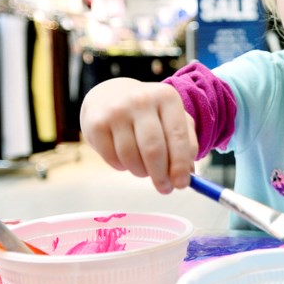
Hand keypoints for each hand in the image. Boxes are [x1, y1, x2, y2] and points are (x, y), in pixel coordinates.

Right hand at [79, 77, 197, 193]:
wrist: (109, 95)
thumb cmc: (149, 113)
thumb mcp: (172, 118)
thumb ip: (186, 143)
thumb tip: (188, 174)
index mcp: (166, 97)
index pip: (178, 135)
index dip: (180, 164)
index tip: (182, 184)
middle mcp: (141, 100)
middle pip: (153, 149)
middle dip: (161, 175)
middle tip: (164, 188)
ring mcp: (116, 111)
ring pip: (131, 157)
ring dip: (141, 172)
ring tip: (144, 169)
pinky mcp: (96, 124)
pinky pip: (112, 159)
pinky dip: (122, 167)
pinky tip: (126, 159)